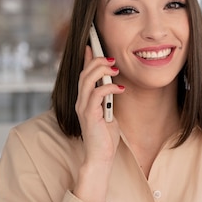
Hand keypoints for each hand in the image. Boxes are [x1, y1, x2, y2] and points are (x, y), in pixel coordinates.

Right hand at [74, 47, 123, 201]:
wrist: (100, 156)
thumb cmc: (105, 137)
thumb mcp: (107, 112)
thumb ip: (106, 99)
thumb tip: (112, 84)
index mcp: (84, 100)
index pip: (83, 74)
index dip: (87, 58)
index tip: (92, 45)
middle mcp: (80, 101)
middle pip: (84, 73)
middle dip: (97, 61)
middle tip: (111, 58)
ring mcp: (83, 108)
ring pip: (87, 80)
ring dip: (101, 70)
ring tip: (115, 68)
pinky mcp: (89, 115)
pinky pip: (97, 94)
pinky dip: (109, 88)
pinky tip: (120, 88)